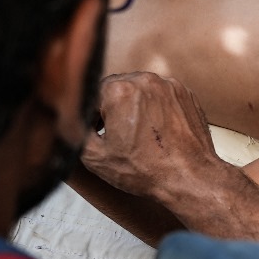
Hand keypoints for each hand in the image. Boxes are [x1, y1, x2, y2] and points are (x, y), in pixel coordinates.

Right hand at [81, 72, 238, 208]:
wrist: (190, 178)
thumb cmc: (146, 170)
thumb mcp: (96, 157)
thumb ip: (75, 132)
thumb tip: (68, 120)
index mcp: (119, 90)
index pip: (92, 95)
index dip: (90, 116)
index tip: (95, 133)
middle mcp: (145, 80)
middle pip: (117, 88)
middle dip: (112, 109)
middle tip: (116, 135)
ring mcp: (169, 85)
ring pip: (141, 90)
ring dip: (135, 107)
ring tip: (138, 134)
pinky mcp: (186, 94)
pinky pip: (162, 96)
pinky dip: (156, 109)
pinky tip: (156, 132)